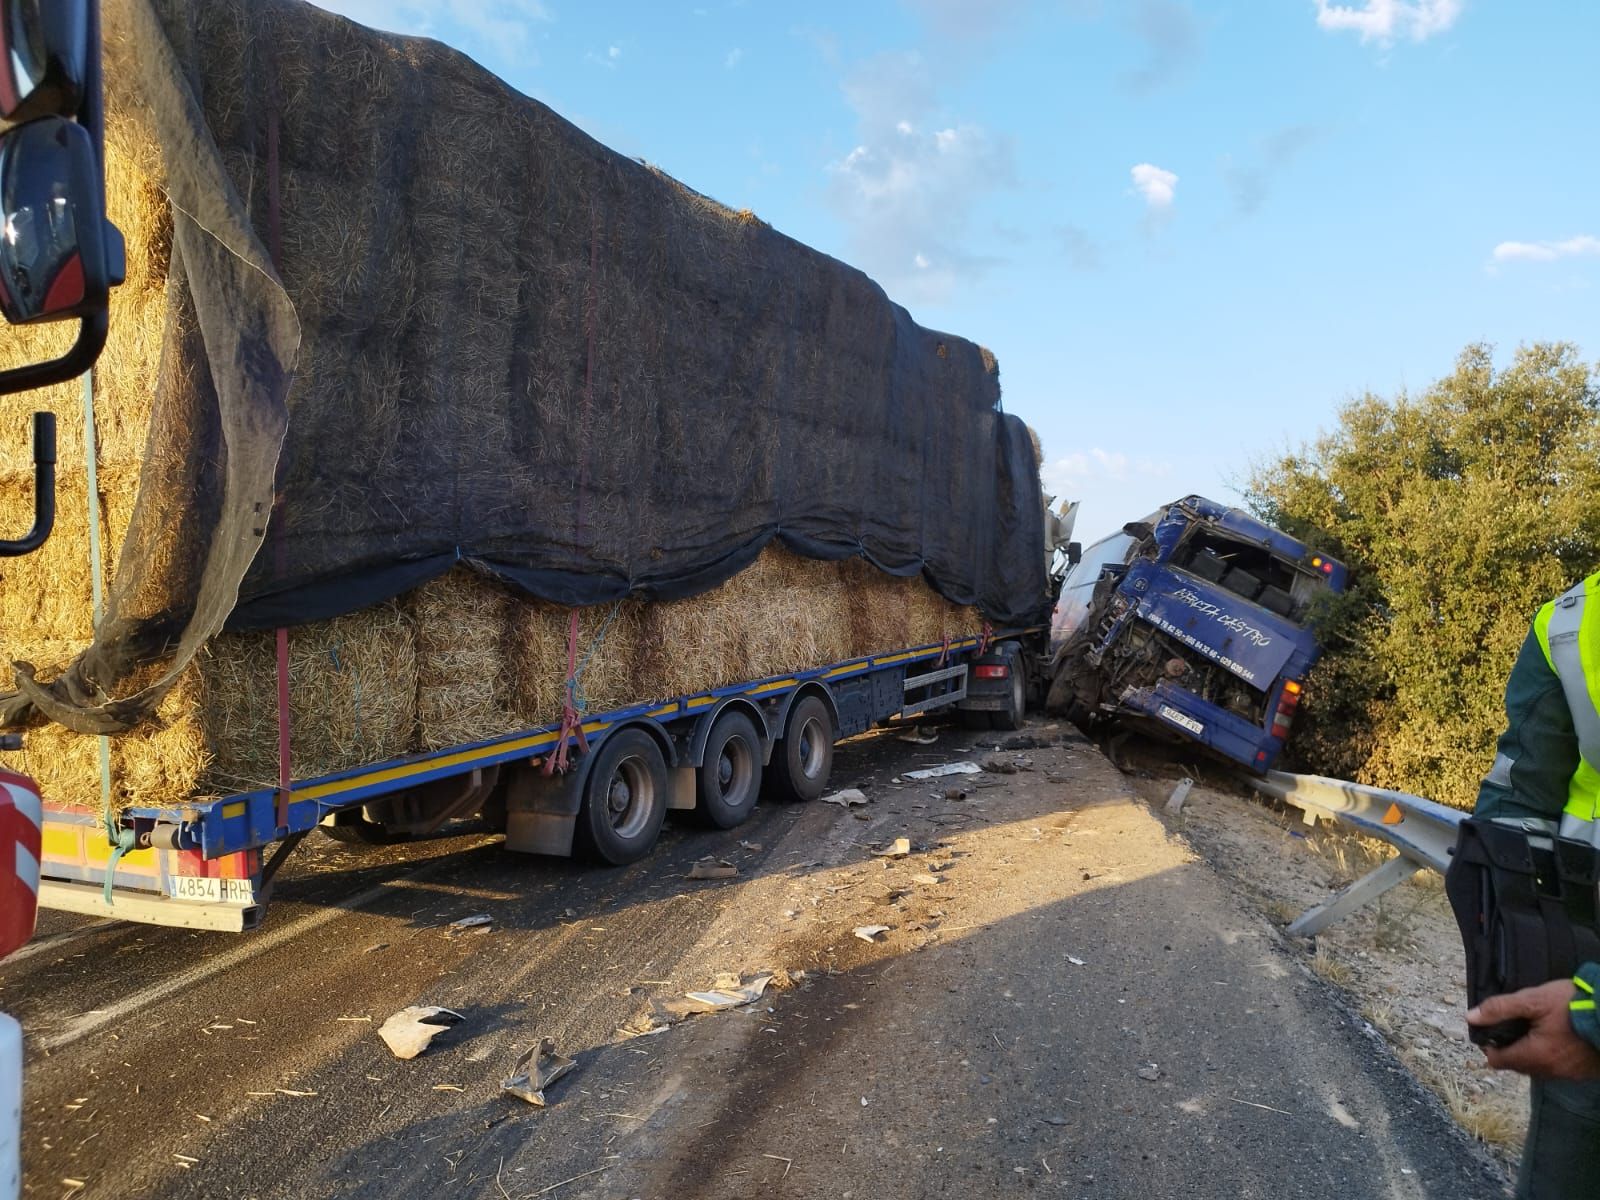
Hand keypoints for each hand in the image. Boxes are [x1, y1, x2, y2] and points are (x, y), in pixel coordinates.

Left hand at [1468, 980, 1599, 1079]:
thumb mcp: (1533, 1000)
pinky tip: (1556, 1038)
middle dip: (1510, 1048)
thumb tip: (1471, 1017)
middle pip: (1517, 1066)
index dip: (1490, 1045)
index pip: (1497, 1061)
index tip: (1494, 1029)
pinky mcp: (1584, 1072)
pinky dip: (1551, 1056)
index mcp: (1535, 1056)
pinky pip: (1557, 1068)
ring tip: (1535, 1030)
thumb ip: (1500, 1008)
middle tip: (1515, 1026)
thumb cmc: (1574, 1005)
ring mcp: (1569, 1074)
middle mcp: (1551, 1071)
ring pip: (1537, 1068)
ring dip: (1531, 1053)